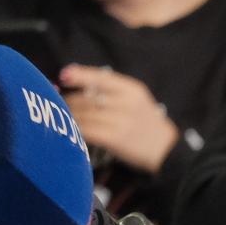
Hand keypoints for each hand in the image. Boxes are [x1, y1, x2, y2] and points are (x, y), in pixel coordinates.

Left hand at [60, 65, 179, 173]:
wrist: (165, 149)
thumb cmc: (146, 123)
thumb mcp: (137, 100)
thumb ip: (112, 91)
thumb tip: (77, 85)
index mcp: (132, 90)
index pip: (101, 78)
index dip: (80, 75)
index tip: (63, 75)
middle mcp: (126, 103)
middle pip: (87, 98)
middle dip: (69, 101)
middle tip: (60, 104)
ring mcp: (121, 121)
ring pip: (84, 114)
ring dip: (69, 116)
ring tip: (63, 118)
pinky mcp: (115, 138)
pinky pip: (86, 130)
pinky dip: (76, 129)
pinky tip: (71, 130)